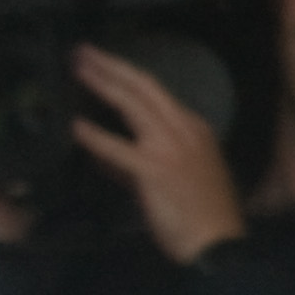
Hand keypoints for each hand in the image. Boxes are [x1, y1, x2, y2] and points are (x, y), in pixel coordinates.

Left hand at [68, 43, 244, 264]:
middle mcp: (184, 130)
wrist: (219, 244)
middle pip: (143, 86)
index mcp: (194, 128)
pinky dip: (94, 135)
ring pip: (132, 104)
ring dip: (102, 83)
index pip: (156, 92)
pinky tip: (75, 127)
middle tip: (82, 50)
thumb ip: (136, 160)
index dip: (126, 74)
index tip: (103, 62)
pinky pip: (118, 148)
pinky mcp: (155, 170)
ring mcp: (170, 148)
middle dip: (112, 65)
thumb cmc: (200, 215)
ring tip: (78, 68)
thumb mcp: (175, 176)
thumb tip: (101, 150)